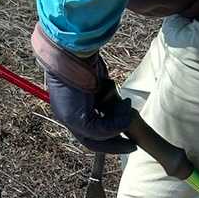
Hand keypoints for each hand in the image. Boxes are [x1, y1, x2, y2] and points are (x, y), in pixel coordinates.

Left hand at [31, 23, 131, 151]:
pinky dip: (117, 123)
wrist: (71, 51)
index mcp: (68, 108)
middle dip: (114, 144)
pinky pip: (102, 130)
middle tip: (132, 146)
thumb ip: (102, 99)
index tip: (123, 137)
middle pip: (91, 141)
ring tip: (129, 112)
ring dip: (119, 126)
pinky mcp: (77, 118)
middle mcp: (66, 116)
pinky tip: (127, 111)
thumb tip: (117, 108)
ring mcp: (70, 119)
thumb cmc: (82, 60)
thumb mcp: (95, 84)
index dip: (107, 137)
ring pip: (99, 136)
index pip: (87, 132)